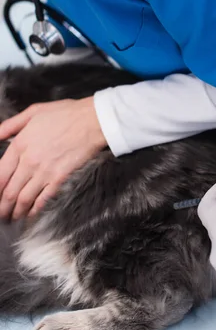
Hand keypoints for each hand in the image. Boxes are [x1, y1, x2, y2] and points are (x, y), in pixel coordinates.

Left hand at [0, 98, 106, 218]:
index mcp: (20, 145)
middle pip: (9, 190)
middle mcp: (29, 161)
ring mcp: (44, 171)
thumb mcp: (33, 111)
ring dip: (16, 211)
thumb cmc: (66, 114)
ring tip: (12, 217)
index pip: (0, 174)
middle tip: (1, 213)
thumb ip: (11, 125)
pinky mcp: (60, 178)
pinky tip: (31, 214)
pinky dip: (35, 209)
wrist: (92, 121)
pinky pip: (44, 198)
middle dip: (3, 206)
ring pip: (24, 198)